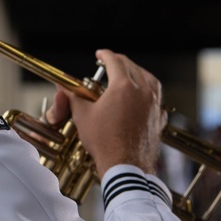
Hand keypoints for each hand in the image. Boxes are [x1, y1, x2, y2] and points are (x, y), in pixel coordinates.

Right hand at [59, 50, 166, 176]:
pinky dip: (149, 92)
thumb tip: (62, 88)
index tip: (99, 54)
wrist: (126, 166)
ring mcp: (154, 104)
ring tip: (129, 74)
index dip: (105, 55)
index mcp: (123, 86)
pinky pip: (156, 98)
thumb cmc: (104, 142)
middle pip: (132, 67)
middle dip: (120, 62)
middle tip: (110, 63)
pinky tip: (142, 96)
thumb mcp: (83, 116)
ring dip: (138, 73)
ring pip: (149, 79)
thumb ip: (74, 97)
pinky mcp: (158, 118)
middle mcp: (143, 91)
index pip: (114, 61)